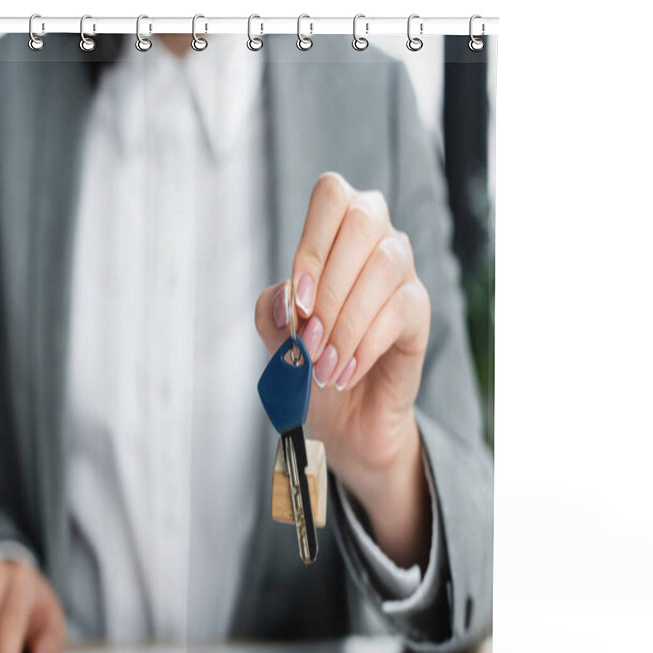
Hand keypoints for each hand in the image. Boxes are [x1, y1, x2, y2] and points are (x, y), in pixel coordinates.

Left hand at [255, 172, 431, 566]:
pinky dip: (364, 344)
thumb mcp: (277, 338)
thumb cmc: (309, 366)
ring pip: (383, 267)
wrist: (342, 417)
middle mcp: (376, 240)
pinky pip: (399, 310)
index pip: (331, 196)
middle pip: (363, 220)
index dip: (311, 245)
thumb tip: (287, 298)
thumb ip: (272, 311)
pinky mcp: (419, 312)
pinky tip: (345, 372)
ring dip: (345, 322)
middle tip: (309, 339)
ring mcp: (402, 273)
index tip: (298, 302)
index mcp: (336, 232)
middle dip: (328, 286)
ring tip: (323, 366)